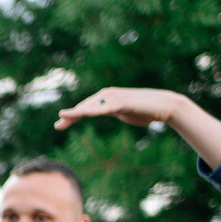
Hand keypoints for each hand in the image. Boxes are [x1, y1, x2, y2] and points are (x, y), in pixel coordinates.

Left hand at [56, 86, 188, 131]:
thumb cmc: (144, 110)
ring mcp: (114, 98)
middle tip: (57, 126)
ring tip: (63, 117)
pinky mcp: (121, 102)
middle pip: (84, 107)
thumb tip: (104, 114)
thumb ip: (112, 112)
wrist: (163, 106)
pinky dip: (92, 111)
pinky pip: (104, 108)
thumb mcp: (123, 112)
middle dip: (70, 116)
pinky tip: (83, 114)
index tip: (60, 126)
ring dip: (77, 112)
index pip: (85, 108)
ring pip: (91, 106)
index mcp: (106, 98)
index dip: (72, 116)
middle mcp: (107, 95)